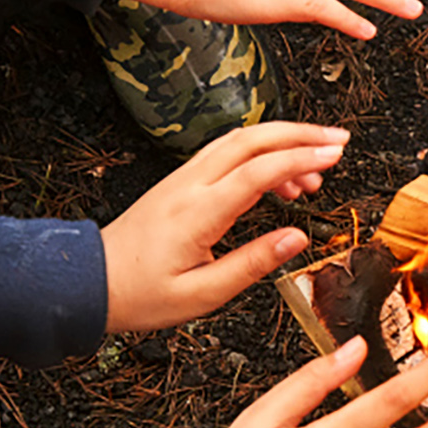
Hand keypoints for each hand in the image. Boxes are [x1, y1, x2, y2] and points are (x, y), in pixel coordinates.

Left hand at [101, 122, 345, 332]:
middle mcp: (189, 185)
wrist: (88, 282)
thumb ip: (253, 263)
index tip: (335, 157)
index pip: (259, 171)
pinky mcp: (180, 182)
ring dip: (282, 141)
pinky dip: (261, 153)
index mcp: (197, 212)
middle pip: (252, 139)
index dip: (301, 160)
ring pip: (239, 141)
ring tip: (318, 165)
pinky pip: (226, 154)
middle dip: (301, 134)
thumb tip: (297, 239)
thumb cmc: (140, 294)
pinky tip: (280, 176)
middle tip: (338, 141)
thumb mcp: (203, 294)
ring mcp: (183, 179)